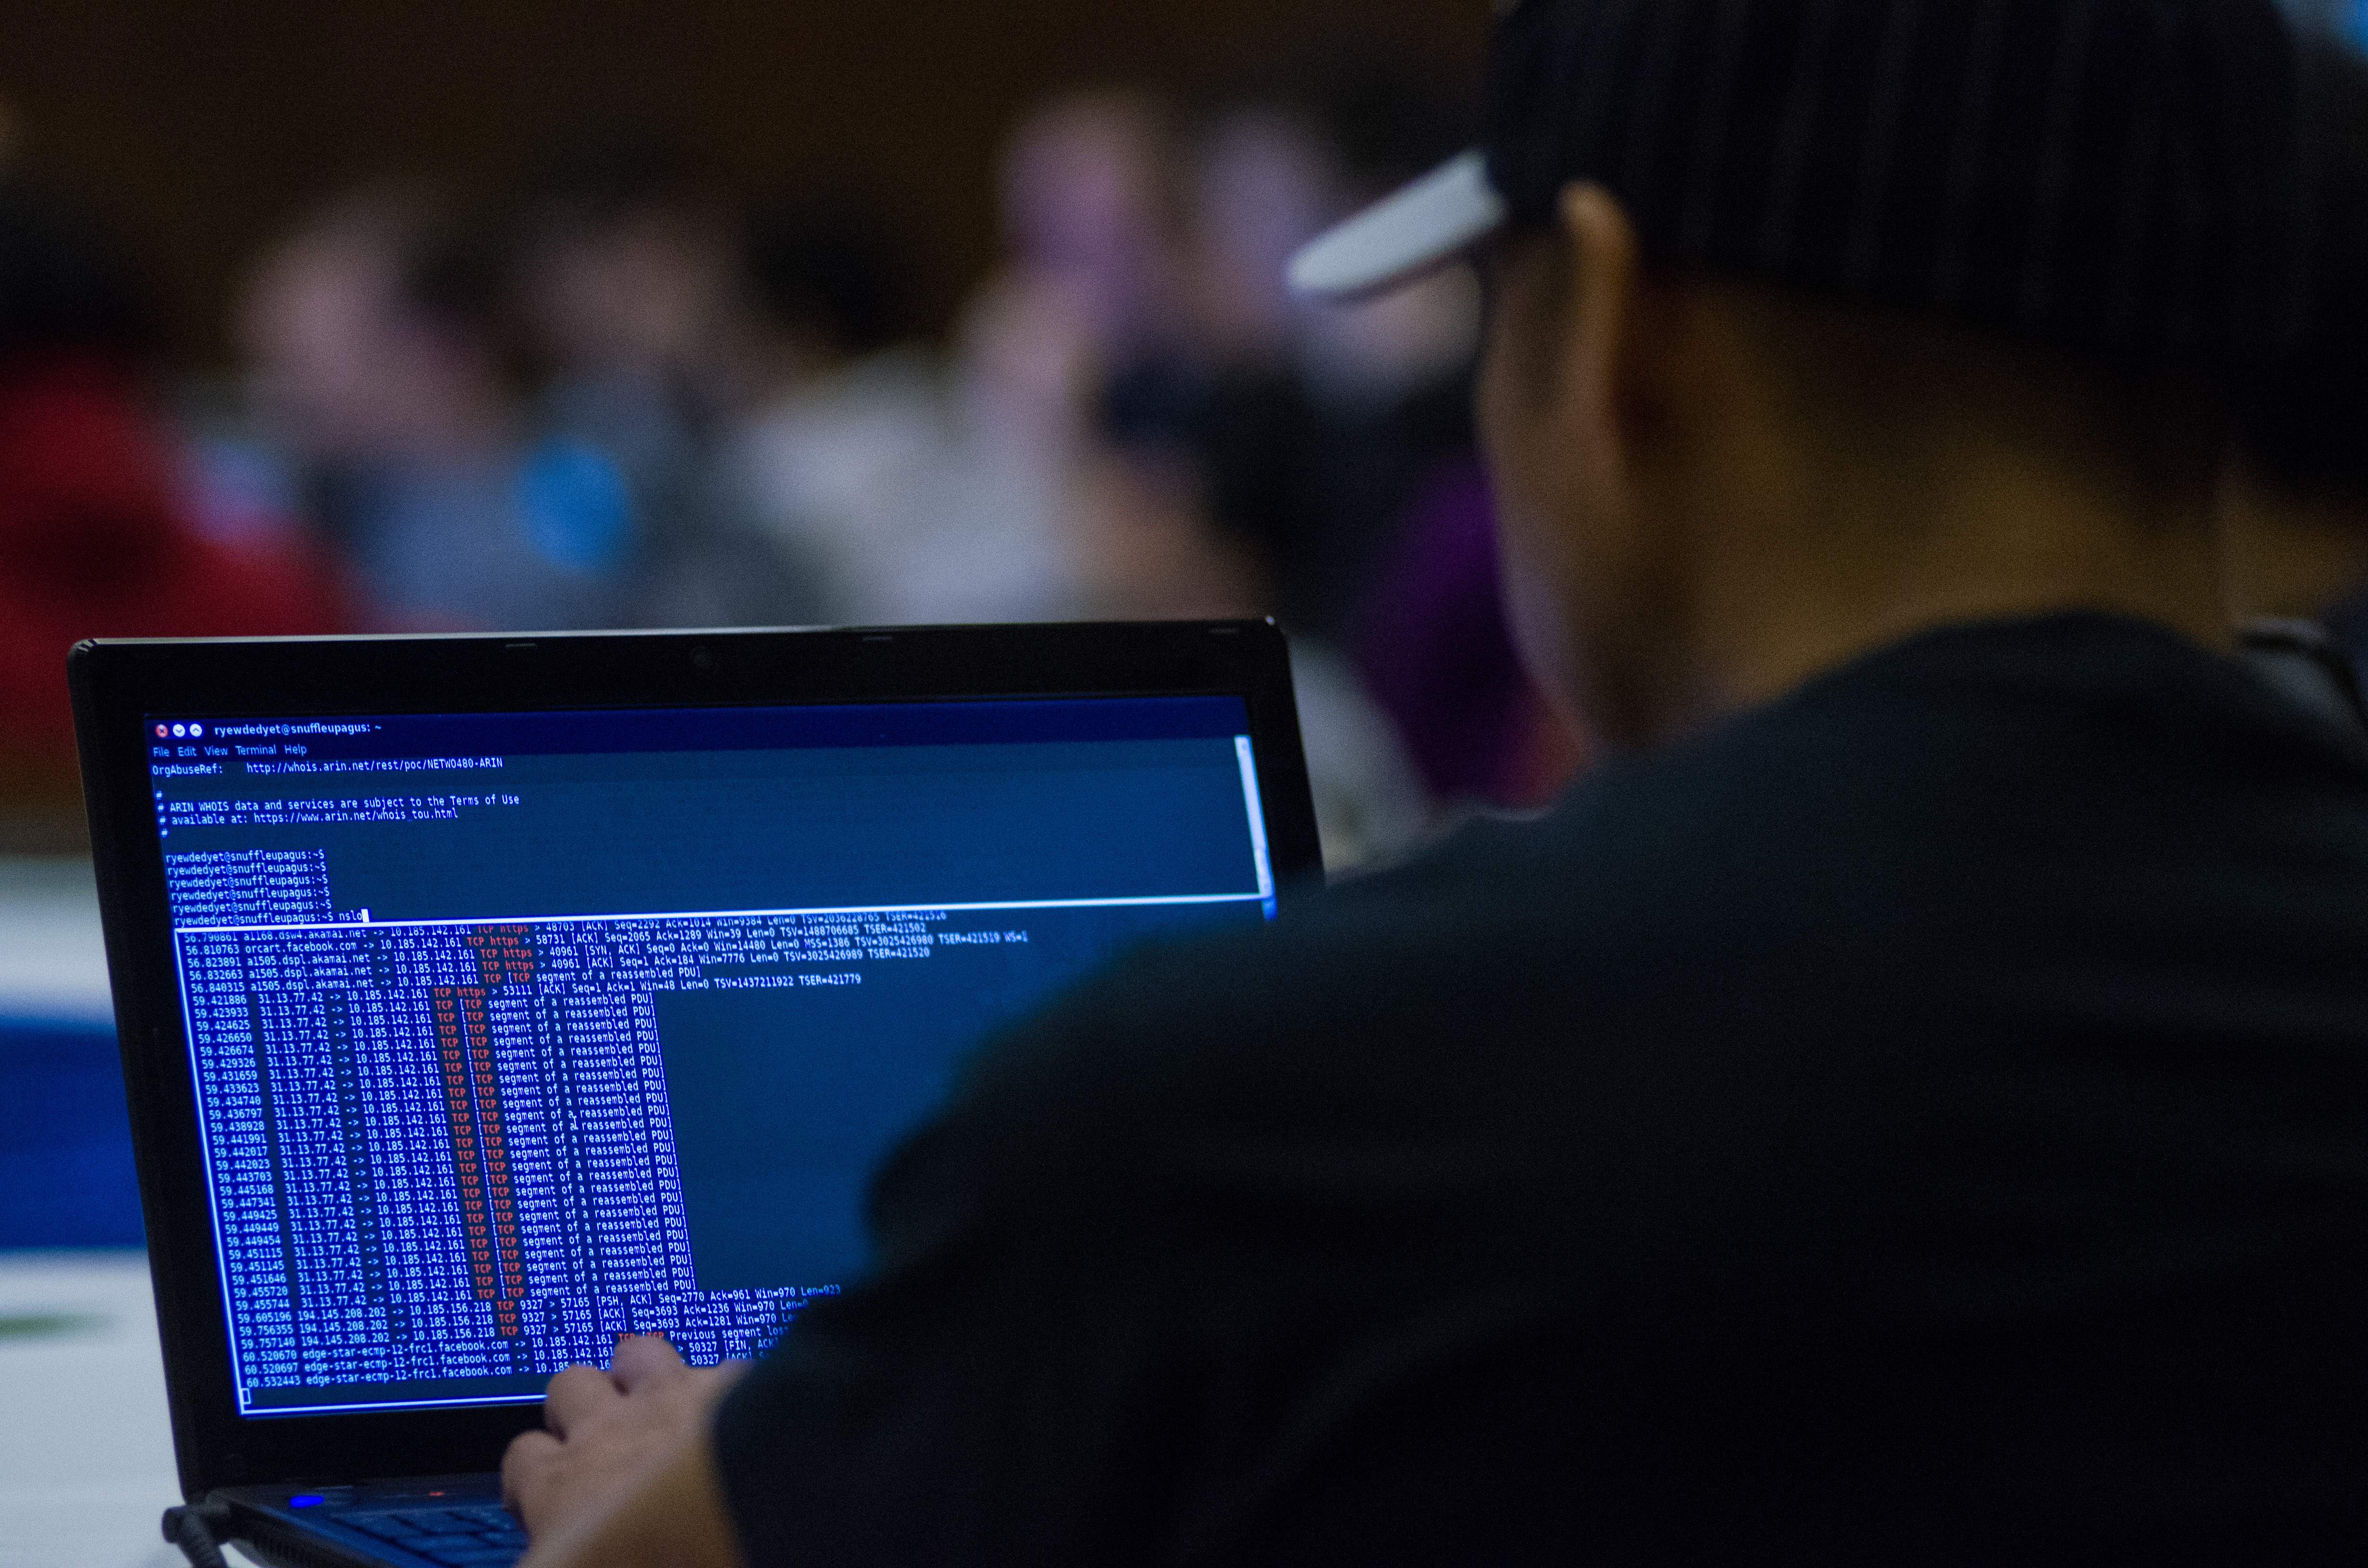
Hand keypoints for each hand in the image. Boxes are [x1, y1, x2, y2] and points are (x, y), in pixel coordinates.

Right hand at [503, 1334, 745, 1550]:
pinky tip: (741, 1412)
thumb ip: (567, 1552)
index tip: (553, 1491)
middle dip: (583, 1402)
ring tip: (664, 1403)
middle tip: (608, 1435)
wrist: (741, 1535)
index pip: (523, 1459)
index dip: (535, 1470)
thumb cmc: (658, 1564)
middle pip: (570, 1386)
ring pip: (637, 1354)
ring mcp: (672, 1399)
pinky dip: (727, 1388)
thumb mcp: (578, 1565)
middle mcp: (608, 1432)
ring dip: (646, 1373)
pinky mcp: (734, 1387)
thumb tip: (568, 1550)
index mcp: (562, 1490)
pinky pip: (721, 1368)